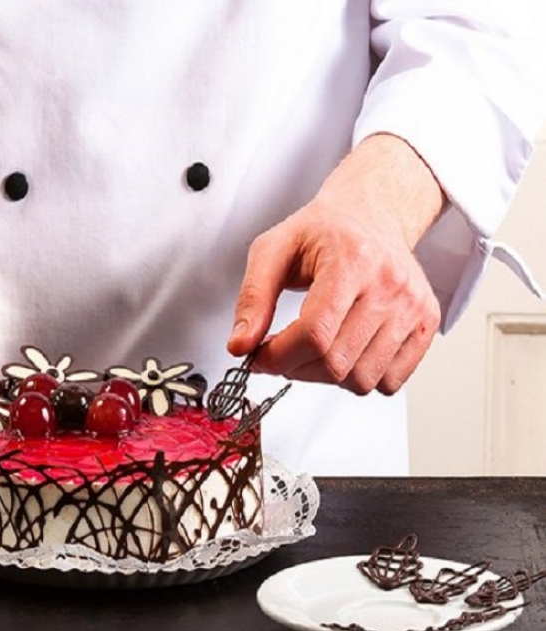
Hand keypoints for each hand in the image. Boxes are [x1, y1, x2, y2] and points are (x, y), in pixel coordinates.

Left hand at [227, 134, 445, 394]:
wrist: (372, 213)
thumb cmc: (322, 230)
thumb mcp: (273, 249)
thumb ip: (252, 298)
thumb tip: (240, 345)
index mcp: (353, 260)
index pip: (314, 334)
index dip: (278, 357)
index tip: (258, 357)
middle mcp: (391, 284)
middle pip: (336, 363)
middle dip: (295, 368)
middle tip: (281, 352)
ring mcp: (414, 306)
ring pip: (363, 380)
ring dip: (326, 377)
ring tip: (313, 349)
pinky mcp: (427, 323)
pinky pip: (391, 382)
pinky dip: (360, 377)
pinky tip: (344, 351)